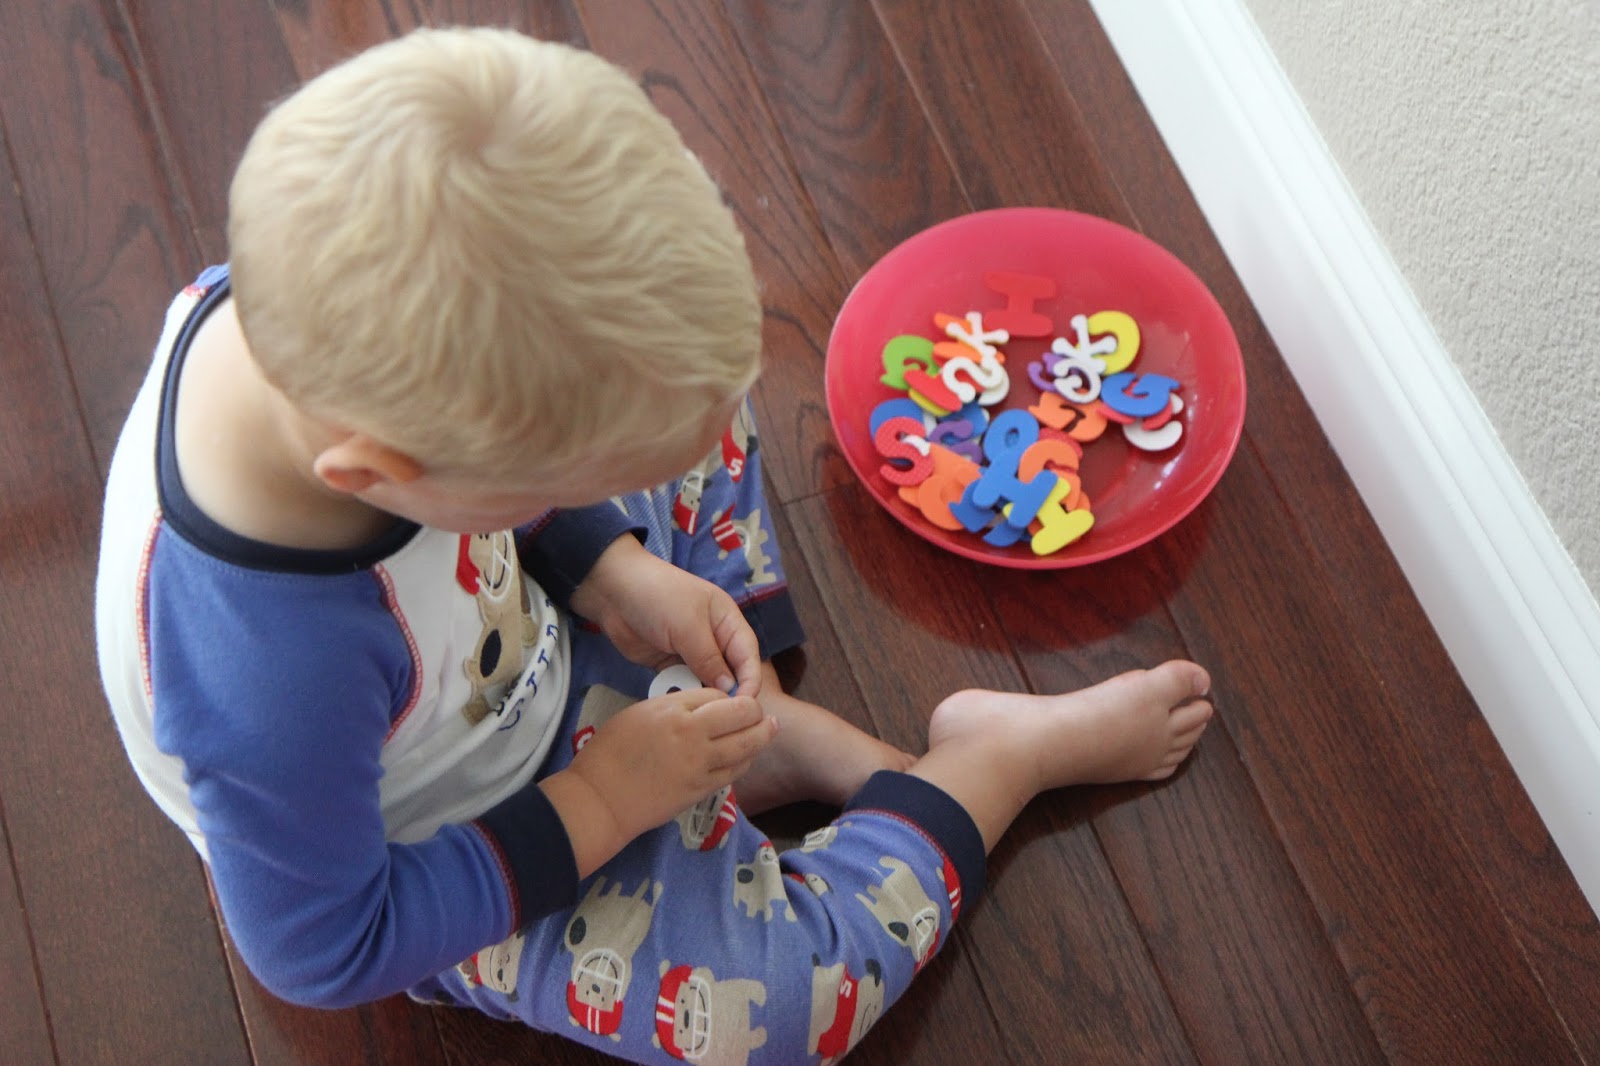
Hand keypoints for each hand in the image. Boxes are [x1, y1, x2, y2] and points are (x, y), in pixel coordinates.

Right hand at [544, 688, 775, 874]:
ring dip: (762, 735)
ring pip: (746, 745)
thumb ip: (673, 707)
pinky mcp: (701, 790)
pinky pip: (734, 772)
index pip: (717, 694)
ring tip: (770, 728)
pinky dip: (745, 761)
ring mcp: (700, 764)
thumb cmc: (609, 753)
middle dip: (755, 710)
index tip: (727, 701)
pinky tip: (747, 756)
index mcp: (672, 709)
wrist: (600, 799)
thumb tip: (701, 709)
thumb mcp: (638, 713)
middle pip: (742, 714)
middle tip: (761, 712)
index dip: (726, 696)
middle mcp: (692, 733)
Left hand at [570, 536, 762, 697]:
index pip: (748, 655)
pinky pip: (683, 684)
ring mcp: (690, 652)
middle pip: (730, 672)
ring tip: (697, 712)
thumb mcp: (688, 626)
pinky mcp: (668, 664)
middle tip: (722, 717)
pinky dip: (682, 693)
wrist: (612, 592)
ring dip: (703, 696)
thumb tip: (729, 689)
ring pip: (706, 682)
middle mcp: (713, 638)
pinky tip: (678, 705)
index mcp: (727, 621)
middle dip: (728, 693)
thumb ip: (709, 659)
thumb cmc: (659, 598)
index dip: (750, 680)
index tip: (747, 706)